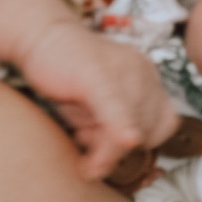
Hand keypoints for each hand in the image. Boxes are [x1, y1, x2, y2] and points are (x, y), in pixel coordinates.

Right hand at [16, 14, 183, 181]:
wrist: (40, 36)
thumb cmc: (68, 74)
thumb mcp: (95, 108)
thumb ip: (111, 131)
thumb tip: (111, 164)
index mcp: (148, 80)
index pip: (162, 125)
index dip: (142, 143)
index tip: (113, 145)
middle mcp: (143, 72)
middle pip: (147, 128)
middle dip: (117, 145)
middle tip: (85, 137)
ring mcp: (123, 70)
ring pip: (130, 123)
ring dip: (105, 145)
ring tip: (78, 132)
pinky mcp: (97, 73)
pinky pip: (115, 107)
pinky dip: (121, 127)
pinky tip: (125, 141)